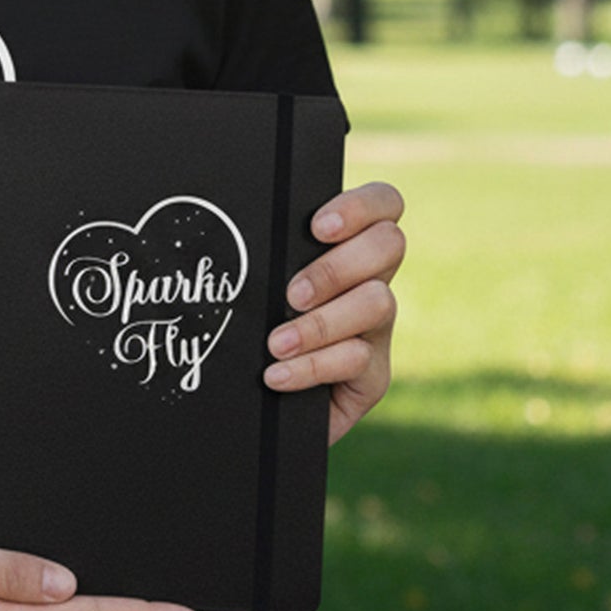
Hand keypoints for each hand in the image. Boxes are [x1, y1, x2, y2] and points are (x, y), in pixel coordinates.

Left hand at [265, 179, 403, 446]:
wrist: (252, 407)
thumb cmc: (242, 329)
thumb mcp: (251, 286)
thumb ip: (257, 253)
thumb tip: (220, 218)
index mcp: (344, 247)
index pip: (383, 204)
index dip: (360, 206)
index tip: (316, 227)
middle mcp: (369, 281)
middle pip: (390, 244)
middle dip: (337, 267)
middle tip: (292, 294)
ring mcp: (375, 329)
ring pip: (378, 303)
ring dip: (322, 323)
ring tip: (275, 343)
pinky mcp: (372, 376)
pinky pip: (357, 360)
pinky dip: (312, 366)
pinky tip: (276, 374)